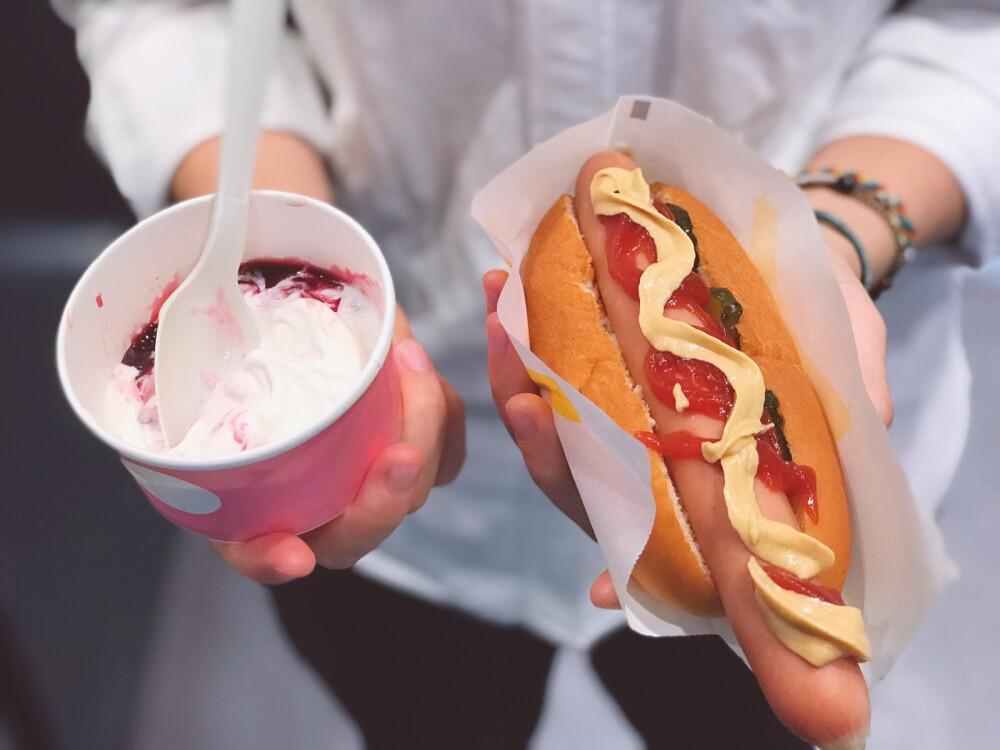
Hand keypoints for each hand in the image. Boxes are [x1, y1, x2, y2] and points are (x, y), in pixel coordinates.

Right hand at [211, 307, 465, 583]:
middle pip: (357, 534)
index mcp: (252, 507)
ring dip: (422, 435)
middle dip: (383, 504)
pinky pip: (446, 455)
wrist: (302, 340)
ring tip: (407, 361)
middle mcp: (316, 513)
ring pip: (411, 492)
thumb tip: (228, 308)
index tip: (293, 557)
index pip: (256, 554)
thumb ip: (243, 348)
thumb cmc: (254, 357)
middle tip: (401, 455)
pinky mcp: (417, 462)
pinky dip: (443, 418)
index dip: (270, 560)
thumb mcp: (234, 352)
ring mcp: (370, 489)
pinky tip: (419, 368)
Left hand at [483, 232, 893, 610]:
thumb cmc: (828, 328)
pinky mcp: (595, 345)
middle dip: (544, 446)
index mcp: (704, 478)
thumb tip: (863, 431)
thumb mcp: (851, 364)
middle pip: (579, 477)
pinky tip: (504, 281)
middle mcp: (648, 452)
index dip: (628, 572)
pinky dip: (520, 319)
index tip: (601, 590)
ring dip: (514, 372)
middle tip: (526, 405)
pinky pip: (542, 345)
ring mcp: (613, 402)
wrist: (805, 257)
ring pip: (547, 412)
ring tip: (500, 319)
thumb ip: (852, 405)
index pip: (663, 539)